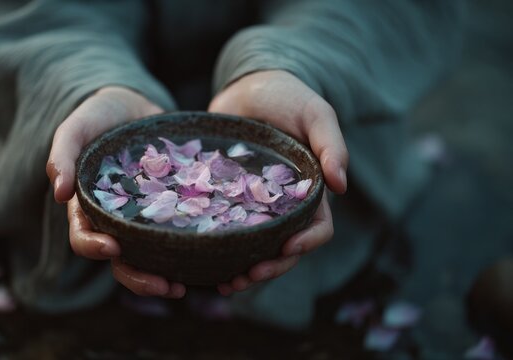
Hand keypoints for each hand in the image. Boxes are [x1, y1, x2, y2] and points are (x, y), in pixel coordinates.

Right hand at [46, 86, 185, 298]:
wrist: (132, 104)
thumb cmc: (97, 116)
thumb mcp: (75, 128)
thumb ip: (62, 155)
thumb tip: (59, 194)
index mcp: (88, 208)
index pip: (85, 238)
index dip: (95, 248)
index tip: (112, 248)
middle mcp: (116, 220)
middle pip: (121, 261)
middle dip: (139, 278)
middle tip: (166, 286)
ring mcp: (144, 217)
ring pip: (150, 257)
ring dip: (164, 275)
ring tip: (185, 286)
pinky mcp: (170, 208)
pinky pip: (176, 234)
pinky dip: (188, 250)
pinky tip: (207, 256)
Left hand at [208, 70, 348, 295]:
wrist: (248, 85)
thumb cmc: (288, 96)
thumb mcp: (315, 113)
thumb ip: (331, 145)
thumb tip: (342, 185)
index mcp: (310, 192)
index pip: (318, 227)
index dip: (306, 243)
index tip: (287, 249)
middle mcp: (283, 205)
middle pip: (284, 248)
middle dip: (270, 267)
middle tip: (245, 277)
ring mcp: (254, 204)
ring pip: (255, 247)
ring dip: (244, 268)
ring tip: (225, 283)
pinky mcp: (227, 199)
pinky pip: (226, 229)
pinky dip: (219, 248)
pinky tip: (203, 260)